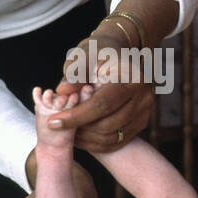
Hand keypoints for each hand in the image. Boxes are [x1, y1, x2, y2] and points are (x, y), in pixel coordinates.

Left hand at [48, 32, 154, 152]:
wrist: (117, 55)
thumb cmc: (97, 54)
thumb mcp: (84, 58)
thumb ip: (74, 75)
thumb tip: (62, 91)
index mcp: (133, 77)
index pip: (103, 103)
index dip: (76, 115)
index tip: (53, 122)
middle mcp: (144, 96)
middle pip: (108, 124)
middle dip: (79, 128)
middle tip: (57, 126)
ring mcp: (144, 112)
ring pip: (111, 137)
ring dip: (85, 138)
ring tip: (66, 129)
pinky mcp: (140, 124)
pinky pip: (115, 142)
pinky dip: (94, 143)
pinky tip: (78, 135)